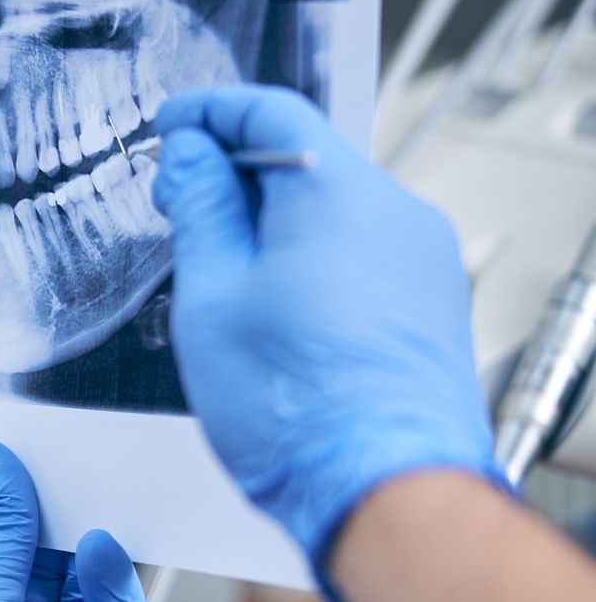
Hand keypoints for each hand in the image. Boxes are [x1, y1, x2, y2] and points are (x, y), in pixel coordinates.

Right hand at [149, 86, 498, 584]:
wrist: (384, 490)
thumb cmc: (296, 407)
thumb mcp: (212, 295)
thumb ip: (200, 208)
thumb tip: (193, 154)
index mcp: (338, 193)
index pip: (271, 110)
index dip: (208, 112)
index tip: (170, 125)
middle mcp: (396, 212)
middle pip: (305, 162)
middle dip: (234, 175)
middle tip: (175, 206)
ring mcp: (423, 259)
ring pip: (334, 212)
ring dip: (272, 223)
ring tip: (218, 273)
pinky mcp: (431, 303)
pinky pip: (363, 254)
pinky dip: (311, 259)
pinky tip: (271, 309)